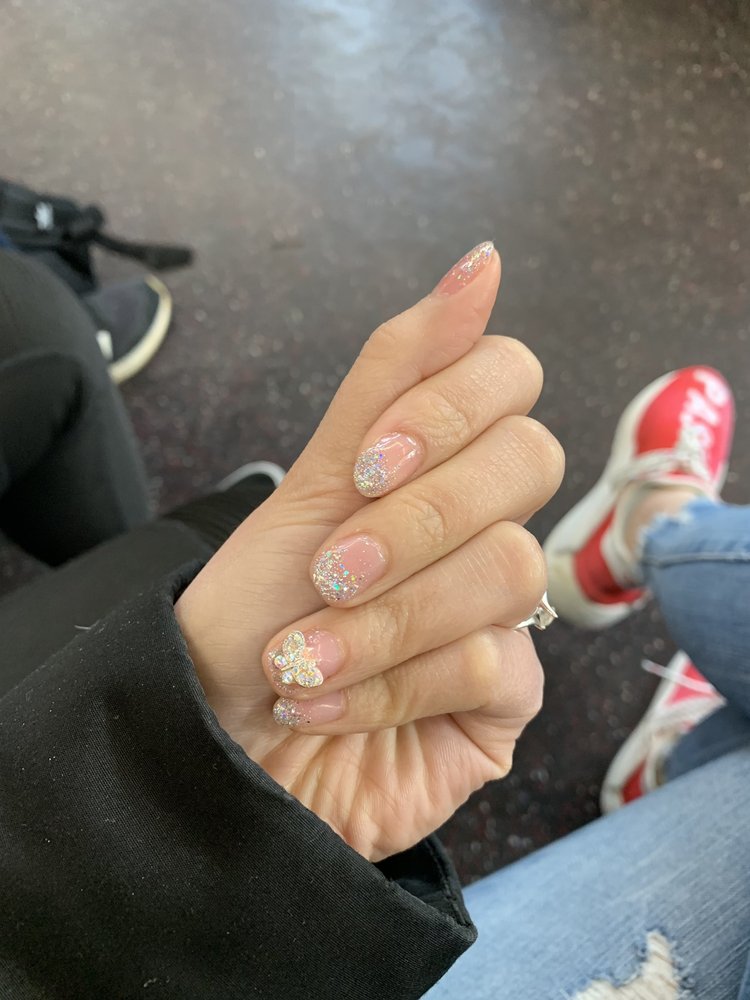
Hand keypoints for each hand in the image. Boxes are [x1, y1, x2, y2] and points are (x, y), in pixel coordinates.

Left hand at [175, 243, 563, 861]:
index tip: (367, 462)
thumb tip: (482, 264)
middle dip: (415, 517)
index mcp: (437, 464)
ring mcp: (502, 611)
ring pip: (510, 567)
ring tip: (302, 658)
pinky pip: (497, 665)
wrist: (214, 744)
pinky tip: (326, 704)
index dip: (447, 406)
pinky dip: (392, 684)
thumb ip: (393, 375)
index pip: (507, 377)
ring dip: (386, 617)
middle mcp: (481, 526)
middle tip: (327, 569)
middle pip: (528, 459)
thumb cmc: (250, 614)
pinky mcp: (506, 698)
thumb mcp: (306, 484)